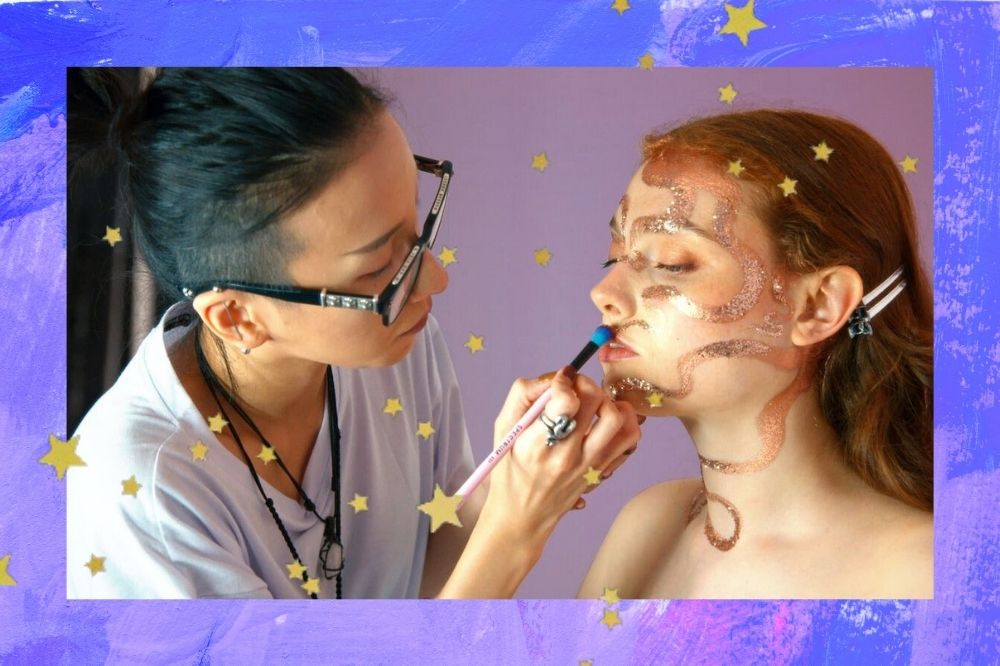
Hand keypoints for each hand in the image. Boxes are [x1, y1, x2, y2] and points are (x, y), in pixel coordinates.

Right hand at [480, 367, 641, 549]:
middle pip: (596, 402)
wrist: (522, 516)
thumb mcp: (503, 429)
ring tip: (593, 402)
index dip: (564, 382)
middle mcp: (567, 456)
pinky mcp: (602, 470)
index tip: (559, 382)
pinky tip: (607, 418)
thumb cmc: (509, 470)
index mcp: (537, 445)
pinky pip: (630, 440)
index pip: (565, 402)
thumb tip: (553, 377)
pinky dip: (625, 422)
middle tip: (576, 386)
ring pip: (619, 420)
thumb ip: (523, 395)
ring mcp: (589, 465)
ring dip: (609, 401)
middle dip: (586, 383)